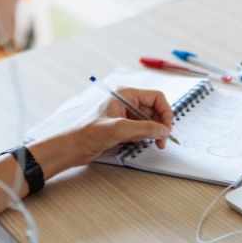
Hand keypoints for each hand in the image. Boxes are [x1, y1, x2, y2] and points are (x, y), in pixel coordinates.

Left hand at [31, 87, 173, 176]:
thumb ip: (145, 128)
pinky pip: (142, 130)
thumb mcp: (120, 129)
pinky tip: (142, 142)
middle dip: (161, 124)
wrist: (74, 147)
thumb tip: (164, 130)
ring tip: (155, 143)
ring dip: (154, 132)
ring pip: (150, 121)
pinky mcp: (124, 128)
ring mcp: (126, 115)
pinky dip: (146, 136)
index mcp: (126, 94)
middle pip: (155, 110)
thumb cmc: (89, 132)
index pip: (156, 97)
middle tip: (163, 140)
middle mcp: (127, 102)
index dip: (165, 112)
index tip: (167, 128)